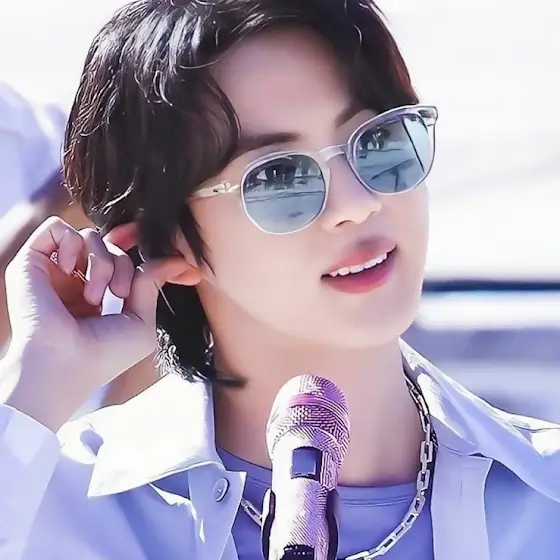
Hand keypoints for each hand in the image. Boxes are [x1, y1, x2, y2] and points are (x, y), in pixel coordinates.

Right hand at [2, 216, 192, 430]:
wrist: (64, 365)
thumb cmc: (103, 355)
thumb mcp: (142, 323)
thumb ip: (154, 286)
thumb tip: (180, 261)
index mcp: (100, 293)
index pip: (121, 256)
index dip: (138, 246)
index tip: (165, 250)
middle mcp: (76, 279)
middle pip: (112, 245)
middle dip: (124, 265)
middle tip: (119, 294)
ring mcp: (55, 270)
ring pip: (90, 236)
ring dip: (102, 263)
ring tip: (96, 296)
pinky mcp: (32, 261)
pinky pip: (57, 228)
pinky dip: (72, 243)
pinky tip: (72, 270)